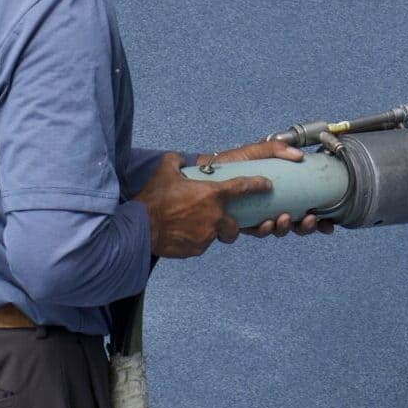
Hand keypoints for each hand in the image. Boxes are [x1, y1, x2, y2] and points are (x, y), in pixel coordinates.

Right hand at [132, 151, 269, 257]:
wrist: (140, 228)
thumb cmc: (153, 199)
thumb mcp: (164, 171)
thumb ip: (176, 161)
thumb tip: (179, 158)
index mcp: (211, 195)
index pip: (242, 187)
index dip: (257, 185)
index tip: (267, 185)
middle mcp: (214, 217)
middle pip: (235, 226)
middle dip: (230, 225)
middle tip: (218, 221)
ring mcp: (207, 236)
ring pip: (217, 237)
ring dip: (211, 233)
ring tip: (195, 228)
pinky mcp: (196, 250)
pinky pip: (201, 245)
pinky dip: (195, 241)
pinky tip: (182, 235)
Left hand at [191, 138, 338, 238]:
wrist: (205, 173)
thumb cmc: (231, 162)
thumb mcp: (256, 151)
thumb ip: (277, 149)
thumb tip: (299, 156)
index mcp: (281, 193)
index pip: (305, 208)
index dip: (320, 219)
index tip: (329, 222)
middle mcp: (272, 206)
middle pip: (297, 224)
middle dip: (306, 227)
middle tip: (309, 220)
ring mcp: (258, 216)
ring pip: (279, 230)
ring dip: (286, 228)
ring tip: (284, 219)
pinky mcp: (242, 224)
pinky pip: (258, 232)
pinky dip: (264, 230)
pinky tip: (266, 224)